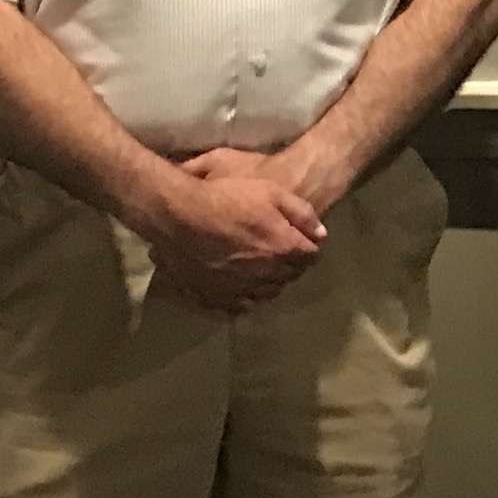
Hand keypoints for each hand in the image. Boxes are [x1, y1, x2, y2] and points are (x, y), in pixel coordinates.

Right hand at [143, 157, 326, 312]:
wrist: (177, 214)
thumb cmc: (225, 197)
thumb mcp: (271, 192)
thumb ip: (301, 214)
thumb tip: (320, 235)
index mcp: (282, 249)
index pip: (309, 257)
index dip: (306, 247)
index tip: (299, 241)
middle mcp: (265, 274)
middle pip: (289, 276)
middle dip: (290, 264)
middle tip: (280, 252)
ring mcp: (239, 289)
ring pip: (267, 293)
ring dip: (270, 282)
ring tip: (262, 268)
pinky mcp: (214, 297)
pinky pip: (239, 305)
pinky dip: (245, 296)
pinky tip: (240, 283)